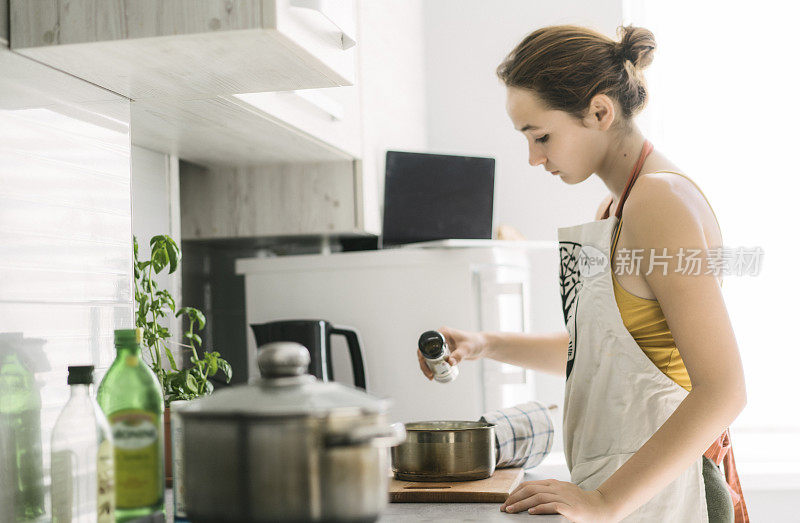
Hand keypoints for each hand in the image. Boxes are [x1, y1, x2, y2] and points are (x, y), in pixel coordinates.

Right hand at [416, 326, 487, 379]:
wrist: (483, 345)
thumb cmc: (476, 343)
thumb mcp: (467, 349)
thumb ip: (459, 355)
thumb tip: (449, 363)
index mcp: (442, 333)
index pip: (427, 343)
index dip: (423, 354)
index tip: (426, 365)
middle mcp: (440, 337)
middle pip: (425, 350)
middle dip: (424, 363)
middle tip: (429, 375)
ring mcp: (442, 344)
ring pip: (429, 356)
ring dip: (427, 366)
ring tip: (431, 377)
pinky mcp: (445, 351)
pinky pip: (435, 359)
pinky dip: (433, 366)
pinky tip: (435, 374)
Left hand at [500, 479, 618, 521]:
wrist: (601, 507)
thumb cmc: (580, 503)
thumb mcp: (563, 492)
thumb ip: (549, 492)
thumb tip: (531, 500)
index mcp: (553, 484)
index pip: (529, 485)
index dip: (515, 492)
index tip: (506, 501)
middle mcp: (556, 488)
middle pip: (530, 489)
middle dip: (514, 498)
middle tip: (504, 508)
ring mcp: (563, 497)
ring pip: (537, 497)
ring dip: (522, 504)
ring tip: (512, 511)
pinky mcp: (569, 508)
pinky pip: (552, 506)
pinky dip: (540, 508)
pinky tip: (531, 512)